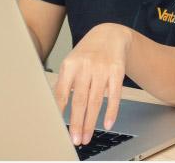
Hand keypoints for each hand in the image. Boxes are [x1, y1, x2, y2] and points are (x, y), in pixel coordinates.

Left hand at [54, 23, 130, 145]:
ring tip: (87, 136)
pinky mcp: (117, 72)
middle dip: (77, 123)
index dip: (61, 112)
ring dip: (91, 122)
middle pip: (80, 100)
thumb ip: (65, 83)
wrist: (110, 35)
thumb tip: (57, 110)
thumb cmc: (87, 53)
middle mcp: (86, 66)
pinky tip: (108, 124)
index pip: (63, 92)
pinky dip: (111, 112)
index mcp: (70, 64)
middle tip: (75, 139)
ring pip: (96, 101)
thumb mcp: (72, 63)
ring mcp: (102, 69)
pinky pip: (115, 95)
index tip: (59, 129)